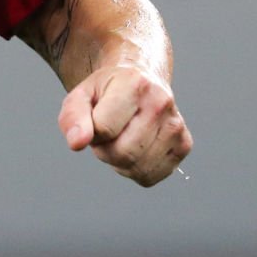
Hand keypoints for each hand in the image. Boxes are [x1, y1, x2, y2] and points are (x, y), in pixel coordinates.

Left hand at [58, 64, 191, 186]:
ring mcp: (176, 125)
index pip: (104, 129)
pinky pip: (150, 176)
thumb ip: (72, 117)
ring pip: (137, 168)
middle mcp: (161, 102)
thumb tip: (77, 143)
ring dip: (120, 161)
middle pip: (122, 153)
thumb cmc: (108, 91)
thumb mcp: (81, 95)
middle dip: (105, 149)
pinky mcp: (184, 145)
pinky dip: (136, 169)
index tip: (96, 118)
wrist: (142, 80)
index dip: (91, 132)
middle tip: (108, 131)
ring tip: (123, 136)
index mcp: (134, 83)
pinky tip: (137, 147)